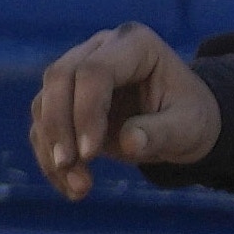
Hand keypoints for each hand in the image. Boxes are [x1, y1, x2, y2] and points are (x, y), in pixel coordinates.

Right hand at [28, 24, 217, 197]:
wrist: (181, 122)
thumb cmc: (190, 119)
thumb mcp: (188, 128)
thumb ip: (161, 133)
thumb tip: (128, 143)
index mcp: (136, 45)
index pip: (94, 70)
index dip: (86, 111)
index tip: (90, 155)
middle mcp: (101, 49)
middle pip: (59, 77)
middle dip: (58, 126)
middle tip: (69, 167)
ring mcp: (78, 69)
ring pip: (44, 102)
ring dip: (52, 148)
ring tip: (78, 188)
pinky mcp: (65, 97)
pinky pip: (43, 125)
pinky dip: (49, 157)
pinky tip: (69, 187)